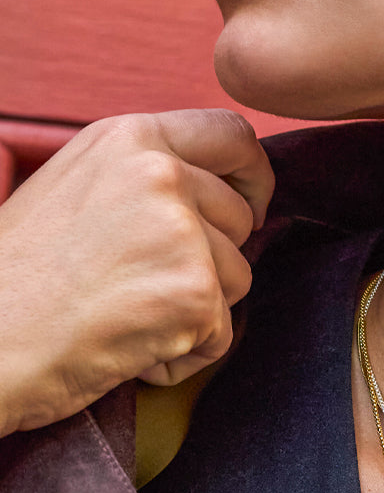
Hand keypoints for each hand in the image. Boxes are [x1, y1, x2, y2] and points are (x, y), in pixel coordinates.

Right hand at [0, 109, 273, 435]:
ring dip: (192, 311)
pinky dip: (180, 358)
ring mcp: (181, 230)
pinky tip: (123, 350)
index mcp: (129, 138)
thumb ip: (142, 178)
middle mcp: (161, 172)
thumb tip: (216, 190)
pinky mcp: (194, 292)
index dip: (251, 176)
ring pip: (237, 278)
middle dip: (209, 261)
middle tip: (138, 287)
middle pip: (240, 218)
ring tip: (120, 317)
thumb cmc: (14, 281)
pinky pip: (220, 335)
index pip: (233, 135)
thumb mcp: (75, 188)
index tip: (245, 209)